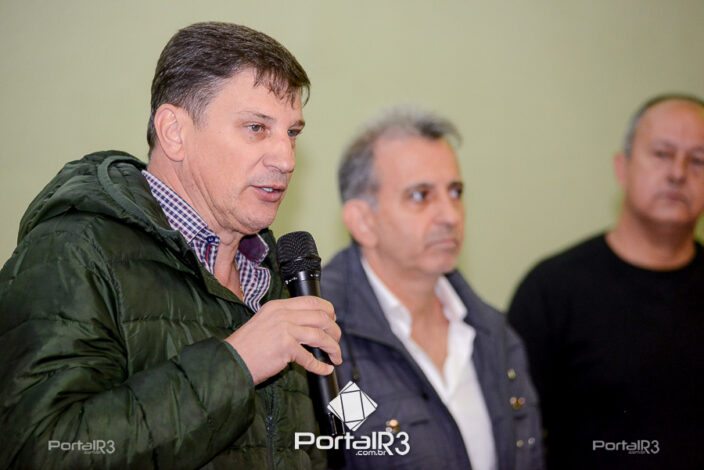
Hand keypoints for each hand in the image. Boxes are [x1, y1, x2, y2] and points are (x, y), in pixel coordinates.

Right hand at [225, 296, 341, 384]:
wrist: (231, 361)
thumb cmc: (247, 346)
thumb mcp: (265, 321)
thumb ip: (285, 319)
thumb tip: (309, 325)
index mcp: (278, 305)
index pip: (312, 301)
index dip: (328, 310)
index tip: (333, 319)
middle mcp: (283, 314)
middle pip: (321, 317)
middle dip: (335, 331)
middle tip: (337, 341)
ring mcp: (284, 330)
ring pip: (320, 336)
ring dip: (333, 348)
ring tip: (336, 357)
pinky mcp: (285, 347)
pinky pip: (310, 358)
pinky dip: (320, 366)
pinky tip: (325, 369)